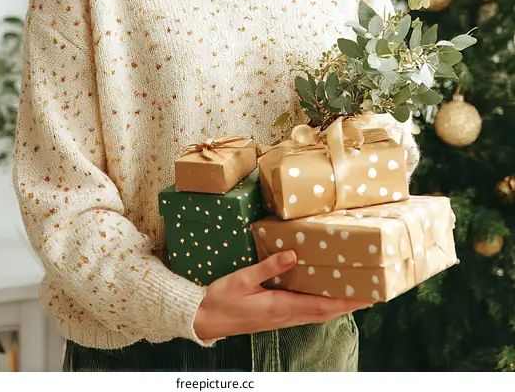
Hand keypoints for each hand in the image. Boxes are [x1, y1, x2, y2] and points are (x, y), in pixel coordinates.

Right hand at [193, 250, 371, 341]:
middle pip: (324, 312)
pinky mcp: (276, 317)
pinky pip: (305, 312)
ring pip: (317, 314)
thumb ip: (268, 267)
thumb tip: (293, 255)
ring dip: (337, 306)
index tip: (364, 297)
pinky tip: (324, 298)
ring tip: (353, 294)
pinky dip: (321, 306)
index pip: (321, 306)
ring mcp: (281, 318)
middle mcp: (286, 315)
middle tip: (369, 295)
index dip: (344, 302)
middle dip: (348, 304)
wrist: (206, 319)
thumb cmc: (222, 299)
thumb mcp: (243, 278)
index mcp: (281, 306)